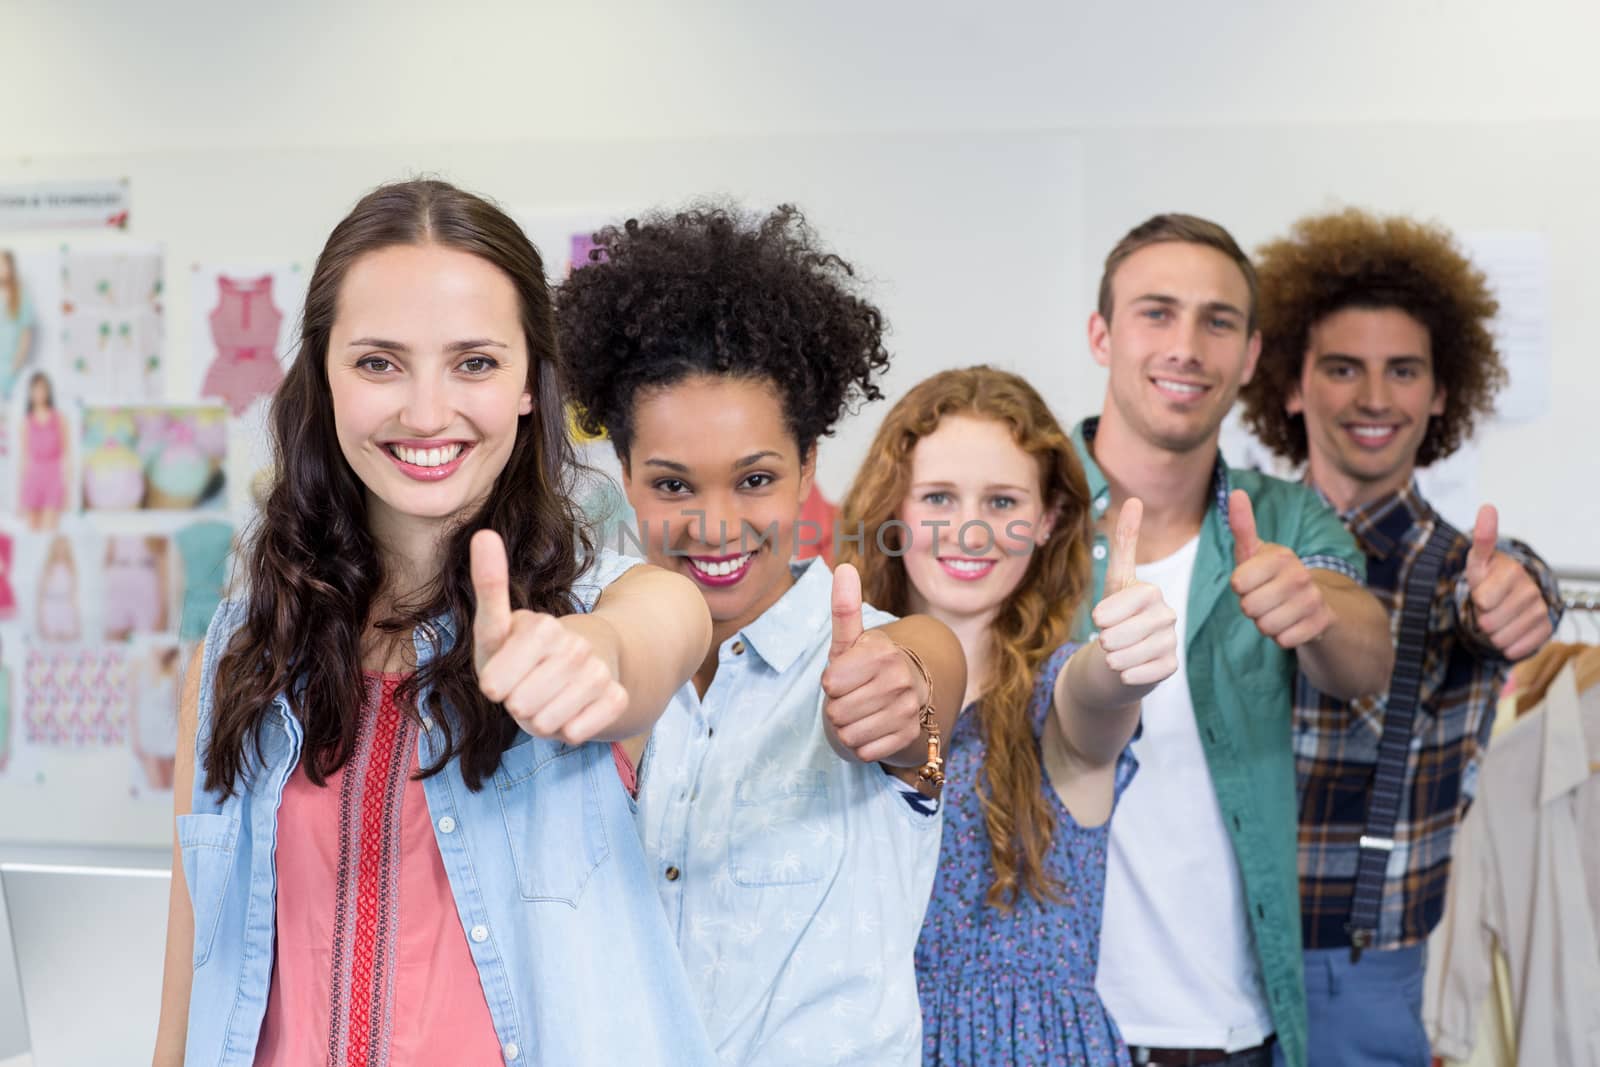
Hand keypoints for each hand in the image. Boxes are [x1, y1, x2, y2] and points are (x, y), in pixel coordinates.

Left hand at [471, 529, 627, 743]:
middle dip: (516, 707)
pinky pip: (580, 730)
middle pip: (523, 704)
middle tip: (523, 692)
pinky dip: (568, 731)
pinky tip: (569, 716)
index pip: (498, 681)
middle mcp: (575, 645)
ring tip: (543, 704)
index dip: (495, 685)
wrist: (573, 672)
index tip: (495, 682)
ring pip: (550, 721)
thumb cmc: (521, 655)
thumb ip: (490, 585)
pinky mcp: (617, 696)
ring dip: (539, 722)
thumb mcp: (495, 629)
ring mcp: (598, 670)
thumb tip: (483, 533)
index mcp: (543, 626)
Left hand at [820, 563, 925, 764]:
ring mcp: (909, 709)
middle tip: (855, 697)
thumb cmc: (867, 667)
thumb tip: (845, 567)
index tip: (846, 676)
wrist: (904, 696)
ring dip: (848, 728)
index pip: (830, 683)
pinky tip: (875, 729)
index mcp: (882, 651)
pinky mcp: (910, 736)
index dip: (831, 683)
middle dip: (838, 708)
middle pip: (837, 712)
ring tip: (863, 713)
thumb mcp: (850, 641)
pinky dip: (863, 745)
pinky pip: (865, 752)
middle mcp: (901, 678)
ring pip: (849, 735)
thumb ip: (844, 608)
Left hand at [1091, 498, 1177, 686]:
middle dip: (1106, 639)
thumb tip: (1135, 498)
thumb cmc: (1114, 617)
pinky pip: (1143, 674)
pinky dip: (1128, 674)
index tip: (1099, 618)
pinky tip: (1126, 670)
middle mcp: (1168, 615)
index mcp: (1151, 592)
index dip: (1106, 613)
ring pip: (1131, 654)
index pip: (1124, 602)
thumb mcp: (1114, 581)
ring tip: (1114, 655)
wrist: (1118, 657)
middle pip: (1122, 632)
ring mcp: (1172, 641)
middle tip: (1106, 640)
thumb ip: (1124, 542)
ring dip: (1114, 658)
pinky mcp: (1171, 667)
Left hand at [1229, 489, 1332, 648]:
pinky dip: (1282, 637)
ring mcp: (1313, 599)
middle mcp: (1300, 575)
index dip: (1240, 587)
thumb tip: (1236, 492)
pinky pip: (1283, 641)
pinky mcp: (1321, 623)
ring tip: (1277, 610)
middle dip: (1251, 608)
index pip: (1238, 583)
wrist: (1316, 601)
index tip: (1252, 580)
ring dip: (1266, 624)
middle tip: (1266, 598)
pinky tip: (1291, 623)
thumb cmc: (1272, 575)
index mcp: (1281, 556)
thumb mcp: (1255, 552)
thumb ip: (1242, 525)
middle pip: (1249, 608)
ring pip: (1265, 627)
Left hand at [1464, 505, 1552, 660]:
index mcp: (1513, 571)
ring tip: (1496, 617)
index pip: (1483, 600)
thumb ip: (1482, 539)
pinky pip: (1517, 648)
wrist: (1508, 597)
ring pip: (1500, 638)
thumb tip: (1488, 507)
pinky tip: (1508, 633)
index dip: (1476, 600)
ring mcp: (1540, 609)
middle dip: (1481, 618)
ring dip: (1492, 633)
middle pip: (1489, 622)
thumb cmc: (1488, 578)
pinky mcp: (1545, 629)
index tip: (1482, 590)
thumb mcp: (1478, 561)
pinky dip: (1507, 647)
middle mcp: (1530, 589)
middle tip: (1488, 606)